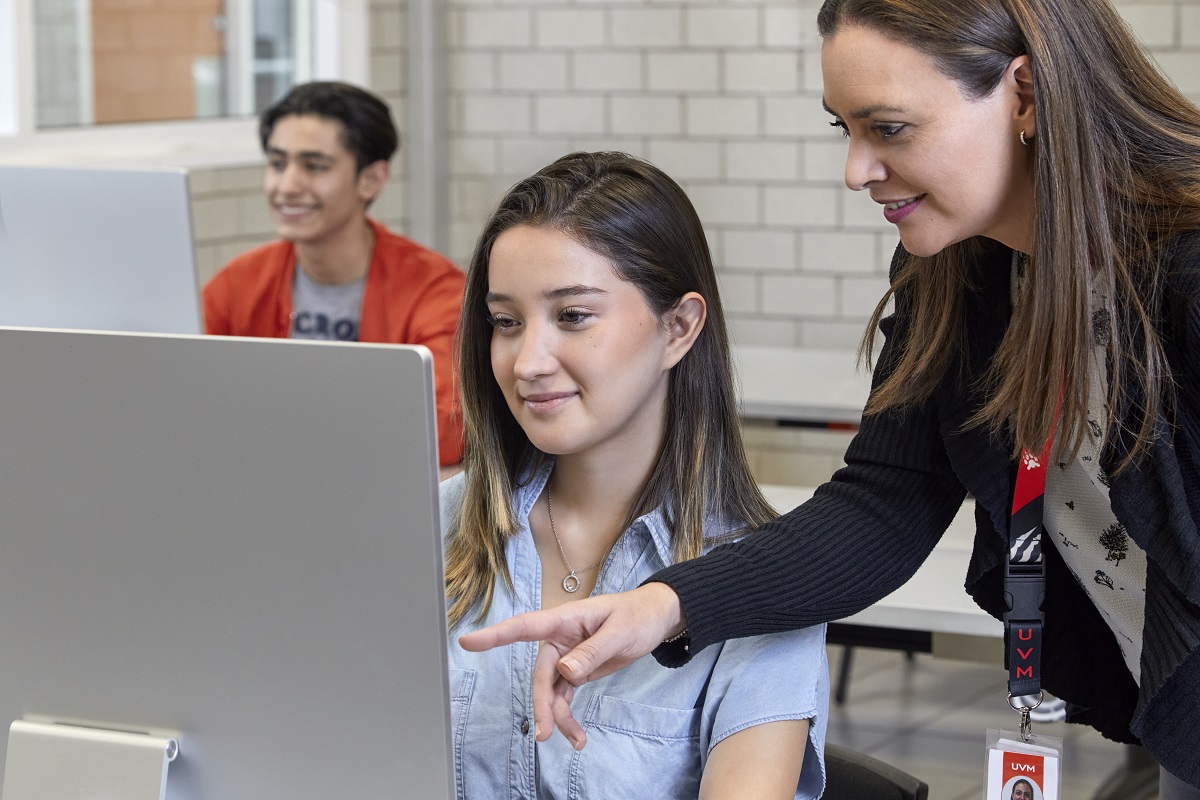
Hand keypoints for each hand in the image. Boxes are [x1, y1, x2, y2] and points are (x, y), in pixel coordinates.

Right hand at [457, 581, 684, 748]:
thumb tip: (565, 670)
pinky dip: (568, 716)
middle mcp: (560, 638)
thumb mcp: (620, 632)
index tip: (468, 642)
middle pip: (541, 673)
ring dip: (557, 716)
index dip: (495, 635)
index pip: (525, 627)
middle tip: (545, 732)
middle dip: (542, 703)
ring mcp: (567, 655)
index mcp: (566, 619)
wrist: (655, 619)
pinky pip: (564, 696)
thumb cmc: (637, 615)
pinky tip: (577, 736)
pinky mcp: (576, 670)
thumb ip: (592, 651)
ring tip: (574, 740)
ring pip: (551, 690)